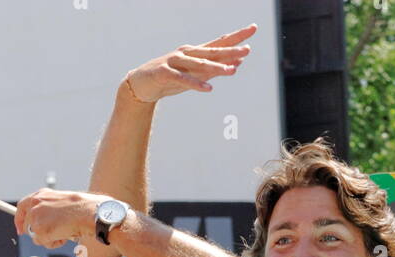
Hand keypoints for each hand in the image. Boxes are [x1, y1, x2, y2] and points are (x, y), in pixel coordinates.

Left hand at [14, 190, 96, 248]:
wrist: (85, 211)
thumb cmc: (79, 208)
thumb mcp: (58, 204)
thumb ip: (46, 210)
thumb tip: (42, 224)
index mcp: (39, 195)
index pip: (22, 207)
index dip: (19, 220)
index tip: (20, 230)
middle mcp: (34, 205)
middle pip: (26, 225)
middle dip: (36, 234)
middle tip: (49, 237)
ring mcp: (35, 217)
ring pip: (35, 236)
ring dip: (48, 238)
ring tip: (62, 232)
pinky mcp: (39, 230)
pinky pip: (43, 243)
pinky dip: (53, 243)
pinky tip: (63, 236)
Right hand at [123, 23, 255, 102]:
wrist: (141, 84)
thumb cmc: (170, 79)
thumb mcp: (195, 75)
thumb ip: (214, 69)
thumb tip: (237, 65)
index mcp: (195, 52)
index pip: (219, 43)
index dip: (237, 37)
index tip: (252, 30)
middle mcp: (187, 53)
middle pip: (212, 51)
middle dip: (231, 51)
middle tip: (248, 50)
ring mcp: (175, 62)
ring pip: (199, 65)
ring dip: (216, 68)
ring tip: (232, 71)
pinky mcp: (165, 74)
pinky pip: (183, 80)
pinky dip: (196, 84)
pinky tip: (208, 89)